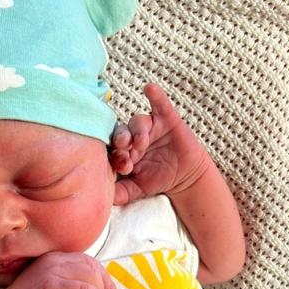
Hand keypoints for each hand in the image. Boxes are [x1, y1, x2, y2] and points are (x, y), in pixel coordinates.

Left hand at [110, 83, 210, 205]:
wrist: (184, 178)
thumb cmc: (157, 180)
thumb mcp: (137, 190)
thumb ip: (121, 193)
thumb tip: (103, 200)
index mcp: (123, 150)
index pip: (114, 149)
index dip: (116, 156)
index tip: (122, 167)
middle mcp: (133, 136)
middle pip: (122, 132)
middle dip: (122, 140)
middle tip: (125, 148)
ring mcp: (150, 126)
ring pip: (138, 121)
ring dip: (138, 130)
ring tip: (143, 142)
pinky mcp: (166, 119)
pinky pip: (160, 104)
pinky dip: (155, 95)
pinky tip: (149, 88)